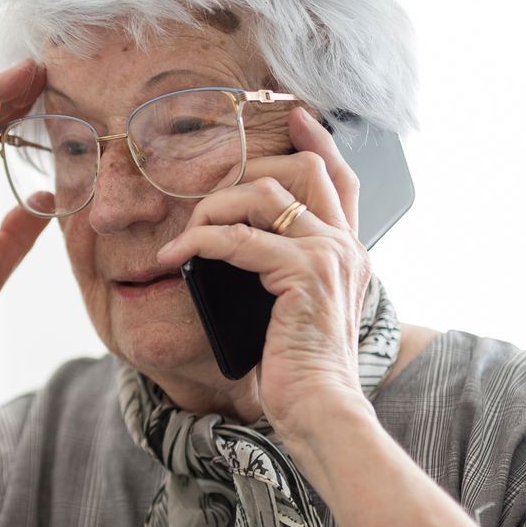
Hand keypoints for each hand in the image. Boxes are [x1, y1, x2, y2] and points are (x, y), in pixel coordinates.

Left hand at [153, 107, 373, 441]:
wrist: (320, 410)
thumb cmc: (299, 371)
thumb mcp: (293, 311)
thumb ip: (282, 272)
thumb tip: (233, 245)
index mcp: (349, 252)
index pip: (342, 178)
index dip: (318, 140)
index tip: (291, 116)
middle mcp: (346, 247)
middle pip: (301, 171)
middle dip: (245, 171)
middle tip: (203, 198)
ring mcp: (329, 257)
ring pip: (263, 195)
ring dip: (214, 208)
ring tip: (186, 237)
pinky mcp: (304, 275)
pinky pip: (239, 239)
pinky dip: (200, 242)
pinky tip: (177, 256)